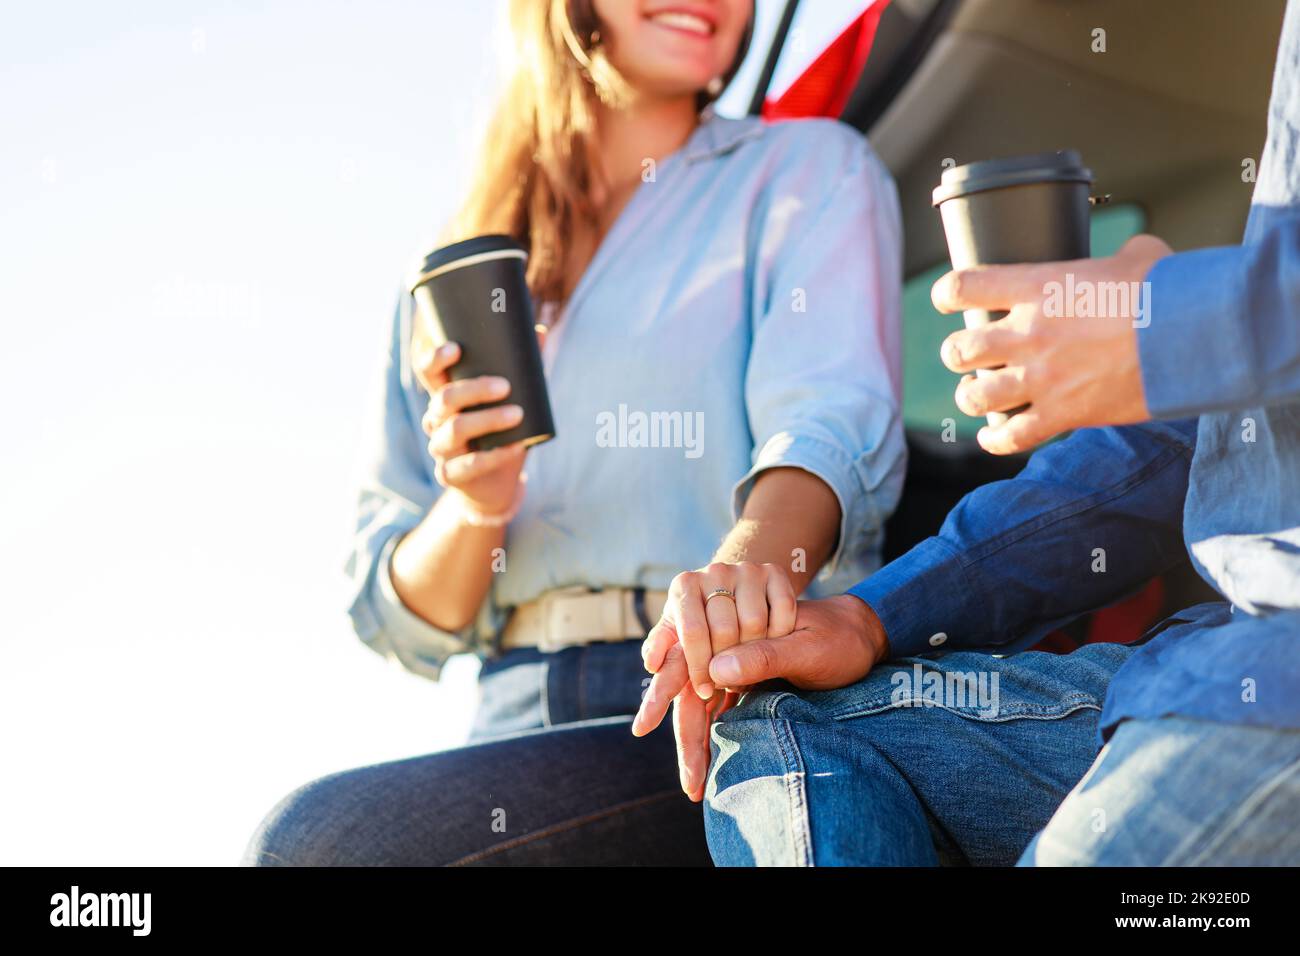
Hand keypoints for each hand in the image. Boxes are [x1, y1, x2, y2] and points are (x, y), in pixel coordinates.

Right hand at [411, 326, 546, 515]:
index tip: (456, 347)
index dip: (435, 358)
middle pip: (444, 398)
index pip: (428, 372)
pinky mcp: (450, 474)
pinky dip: (495, 455)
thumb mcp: (513, 401)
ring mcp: (441, 448)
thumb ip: (522, 369)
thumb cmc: (501, 435)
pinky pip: (469, 464)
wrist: (495, 484)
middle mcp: (437, 420)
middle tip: (505, 387)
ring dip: (487, 419)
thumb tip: (539, 331)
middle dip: (474, 389)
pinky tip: (516, 447)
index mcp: (446, 397)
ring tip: (517, 414)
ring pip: (455, 429)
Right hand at [636, 594, 886, 800]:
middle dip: (687, 743)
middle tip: (691, 787)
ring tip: (696, 787)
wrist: (859, 628)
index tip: (655, 732)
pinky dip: (715, 736)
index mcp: (730, 630)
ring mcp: (736, 666)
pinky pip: (722, 709)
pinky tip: (713, 762)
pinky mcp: (750, 679)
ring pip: (703, 707)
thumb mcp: (805, 646)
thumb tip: (716, 671)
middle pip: (691, 695)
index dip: (666, 699)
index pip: (687, 666)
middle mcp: (727, 648)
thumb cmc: (837, 635)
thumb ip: (764, 655)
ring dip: (697, 746)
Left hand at [640, 560, 796, 701]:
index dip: (700, 667)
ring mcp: (746, 569)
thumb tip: (652, 664)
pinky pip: (783, 609)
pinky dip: (779, 632)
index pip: (693, 632)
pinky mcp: (773, 571)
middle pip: (724, 630)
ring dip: (753, 651)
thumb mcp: (677, 638)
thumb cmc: (699, 626)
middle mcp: (713, 570)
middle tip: (728, 678)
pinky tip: (768, 640)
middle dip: (726, 662)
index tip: (705, 691)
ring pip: (755, 622)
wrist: (733, 596)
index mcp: (684, 585)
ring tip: (745, 660)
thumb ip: (662, 652)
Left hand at [932, 234, 1172, 454]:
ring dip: (973, 396)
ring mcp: (1041, 378)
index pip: (962, 287)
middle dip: (959, 355)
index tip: (949, 300)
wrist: (1198, 335)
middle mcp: (1028, 333)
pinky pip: (1009, 437)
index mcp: (1038, 287)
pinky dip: (995, 440)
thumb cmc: (1173, 289)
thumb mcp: (1140, 256)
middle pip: (957, 351)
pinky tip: (994, 435)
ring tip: (982, 394)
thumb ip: (1118, 258)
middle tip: (974, 357)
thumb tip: (1131, 258)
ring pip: (973, 397)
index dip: (947, 295)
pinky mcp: (1062, 415)